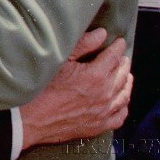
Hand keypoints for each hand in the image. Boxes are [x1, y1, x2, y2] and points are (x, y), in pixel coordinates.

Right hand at [20, 28, 131, 148]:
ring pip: (124, 94)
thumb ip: (83, 44)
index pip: (113, 57)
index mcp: (96, 75)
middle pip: (122, 74)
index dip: (117, 47)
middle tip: (122, 57)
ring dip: (127, 82)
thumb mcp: (59, 60)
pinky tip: (122, 100)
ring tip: (126, 75)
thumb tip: (101, 34)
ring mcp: (104, 112)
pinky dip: (124, 105)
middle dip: (123, 63)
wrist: (32, 118)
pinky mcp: (99, 126)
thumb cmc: (42, 87)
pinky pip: (120, 116)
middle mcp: (105, 94)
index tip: (119, 42)